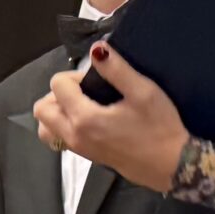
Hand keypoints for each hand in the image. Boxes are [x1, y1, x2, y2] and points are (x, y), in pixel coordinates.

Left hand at [31, 43, 187, 191]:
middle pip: (42, 109)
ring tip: (83, 104)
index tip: (97, 80)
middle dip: (58, 93)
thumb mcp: (142, 91)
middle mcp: (75, 136)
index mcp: (84, 118)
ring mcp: (79, 149)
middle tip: (86, 90)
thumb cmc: (160, 127)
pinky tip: (91, 118)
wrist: (172, 164)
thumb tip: (96, 49)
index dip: (75, 75)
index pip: (57, 85)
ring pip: (47, 128)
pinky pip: (60, 139)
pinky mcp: (87, 156)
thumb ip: (116, 69)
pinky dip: (65, 125)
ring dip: (57, 112)